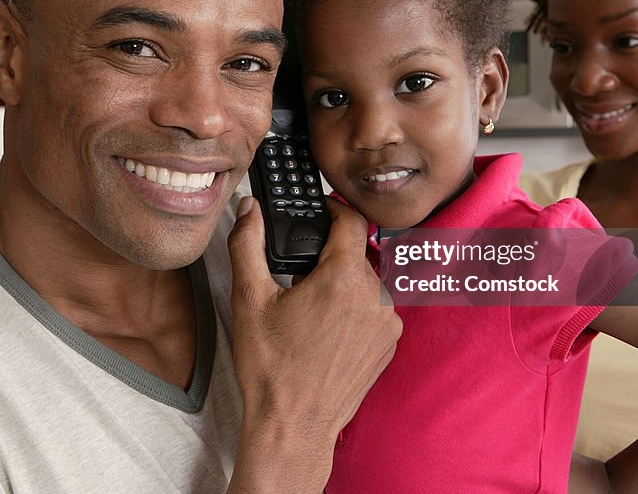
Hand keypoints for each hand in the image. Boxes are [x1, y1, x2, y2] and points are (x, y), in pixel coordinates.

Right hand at [226, 196, 401, 491]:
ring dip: (342, 283)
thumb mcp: (249, 300)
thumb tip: (249, 210)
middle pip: (357, 252)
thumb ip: (248, 244)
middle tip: (298, 274)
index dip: (332, 209)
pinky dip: (354, 308)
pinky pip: (375, 308)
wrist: (294, 427)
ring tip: (309, 307)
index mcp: (344, 278)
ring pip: (366, 281)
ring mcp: (388, 323)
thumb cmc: (271, 369)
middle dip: (329, 255)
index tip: (317, 211)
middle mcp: (376, 296)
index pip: (351, 220)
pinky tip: (326, 329)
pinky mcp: (389, 344)